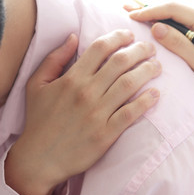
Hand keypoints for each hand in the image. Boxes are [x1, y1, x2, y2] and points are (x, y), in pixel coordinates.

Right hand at [5, 30, 161, 194]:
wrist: (38, 159)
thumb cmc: (38, 120)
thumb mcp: (36, 85)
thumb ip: (54, 59)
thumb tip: (73, 36)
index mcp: (71, 79)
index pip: (100, 48)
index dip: (118, 37)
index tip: (129, 35)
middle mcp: (86, 93)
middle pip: (120, 62)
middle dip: (139, 50)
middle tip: (150, 48)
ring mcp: (97, 114)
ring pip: (129, 84)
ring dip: (147, 71)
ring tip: (157, 66)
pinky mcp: (105, 134)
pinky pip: (130, 114)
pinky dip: (145, 102)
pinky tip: (155, 94)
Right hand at [128, 2, 193, 145]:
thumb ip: (179, 45)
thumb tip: (156, 27)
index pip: (173, 9)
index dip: (150, 11)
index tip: (130, 15)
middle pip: (174, 6)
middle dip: (149, 7)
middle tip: (124, 6)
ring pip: (177, 12)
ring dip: (156, 12)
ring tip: (132, 8)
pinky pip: (184, 19)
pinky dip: (166, 19)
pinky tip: (153, 18)